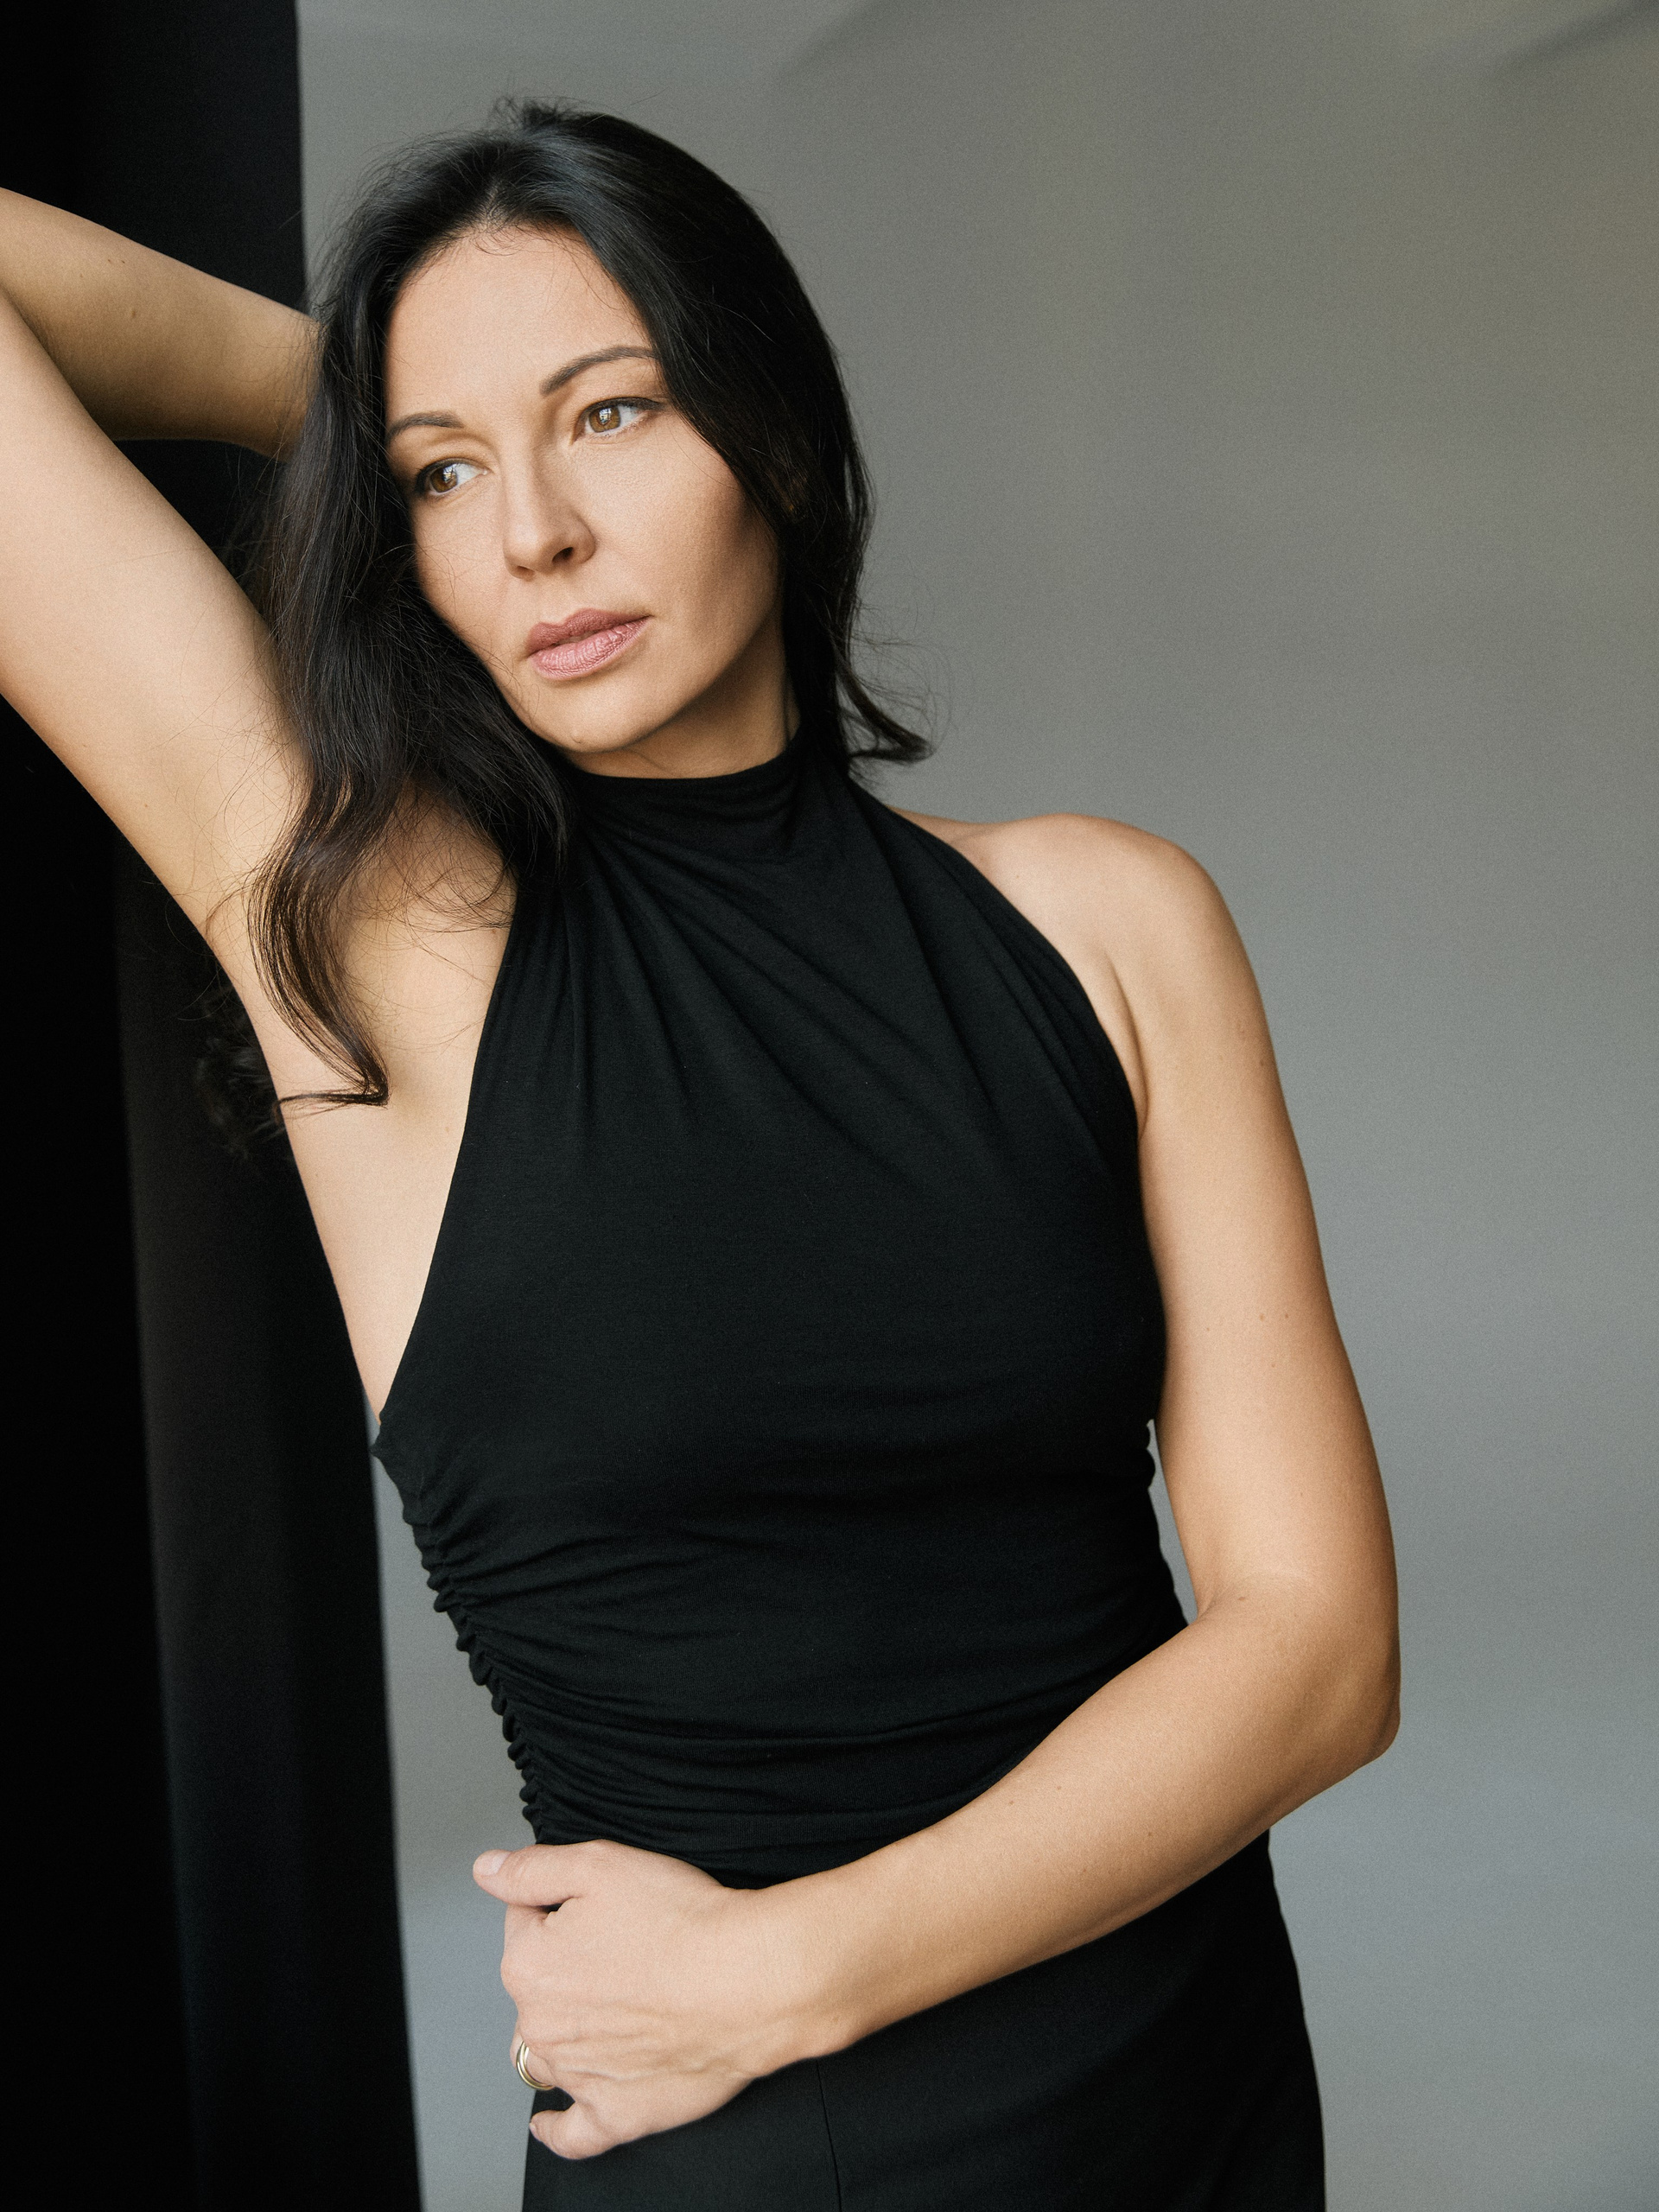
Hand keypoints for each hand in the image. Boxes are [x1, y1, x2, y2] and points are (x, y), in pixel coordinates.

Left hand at [472, 1839, 810, 2160]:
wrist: (748, 1981)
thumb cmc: (682, 1923)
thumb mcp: (599, 1865)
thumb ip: (532, 1869)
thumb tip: (486, 1870)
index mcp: (529, 1966)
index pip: (523, 1923)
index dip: (561, 1904)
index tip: (596, 1902)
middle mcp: (543, 2026)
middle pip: (535, 1987)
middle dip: (562, 1965)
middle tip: (617, 1946)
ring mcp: (578, 2076)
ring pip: (549, 2051)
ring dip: (563, 2031)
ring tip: (604, 2008)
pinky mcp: (616, 2114)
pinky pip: (572, 2133)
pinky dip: (557, 2128)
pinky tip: (547, 2122)